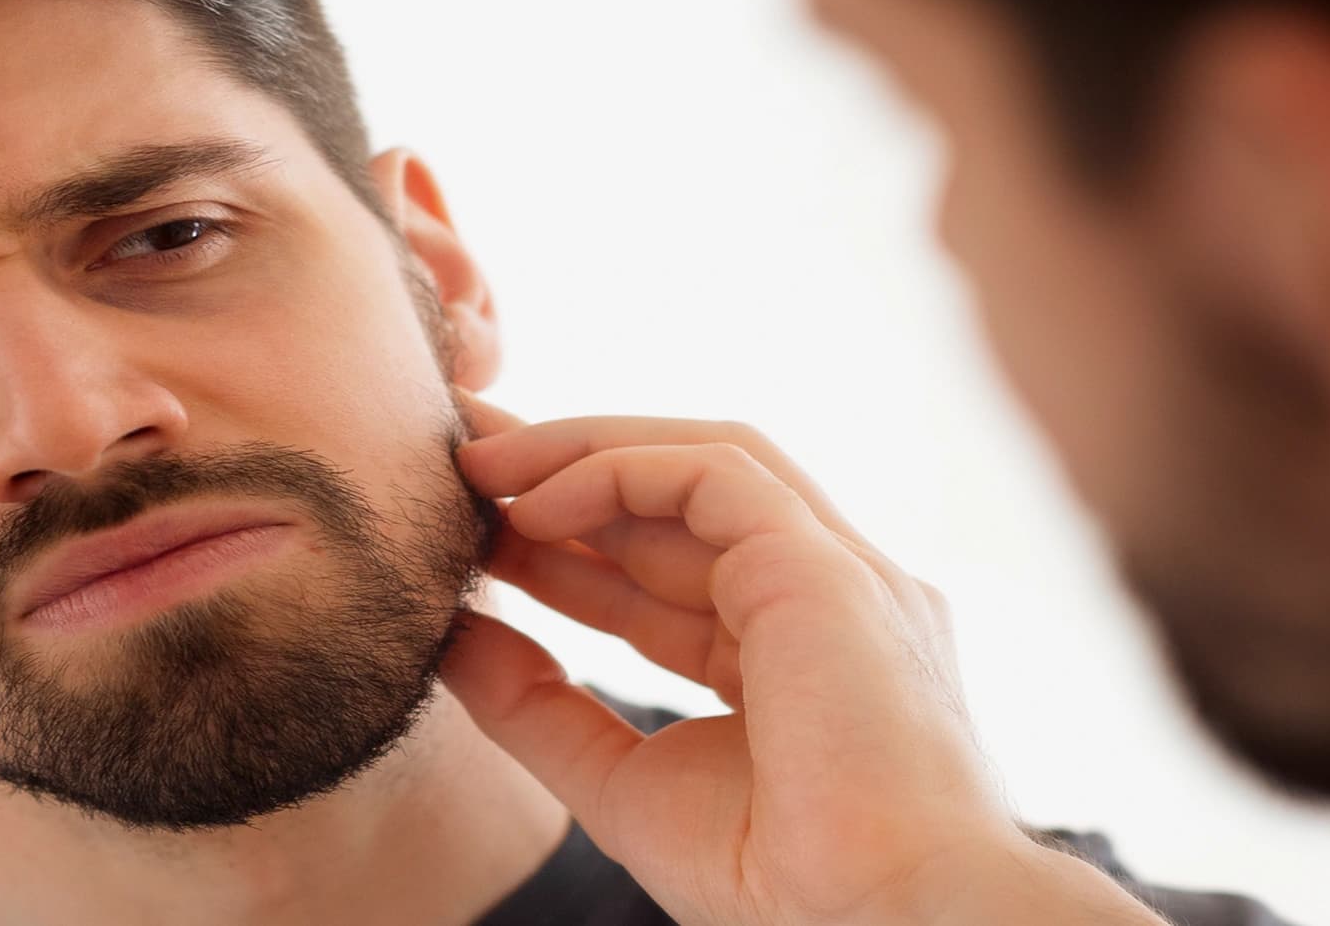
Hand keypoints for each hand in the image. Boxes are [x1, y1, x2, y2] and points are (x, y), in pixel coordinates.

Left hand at [440, 395, 1163, 925]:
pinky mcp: (823, 562)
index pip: (665, 568)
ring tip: (478, 463)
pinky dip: (618, 469)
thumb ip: (535, 709)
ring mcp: (833, 571)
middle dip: (564, 471)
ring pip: (704, 458)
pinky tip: (536, 502)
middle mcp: (821, 594)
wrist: (879, 916)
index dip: (566, 541)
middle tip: (455, 459)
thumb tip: (449, 637)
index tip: (470, 533)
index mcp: (792, 649)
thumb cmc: (781, 880)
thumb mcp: (621, 783)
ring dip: (585, 450)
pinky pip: (715, 471)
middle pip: (680, 501)